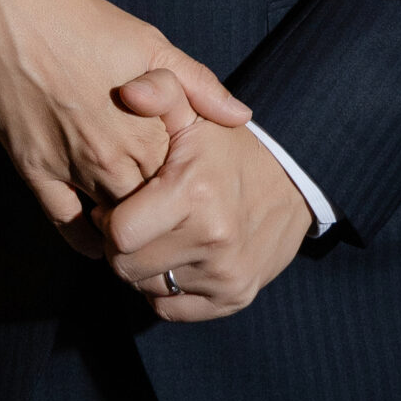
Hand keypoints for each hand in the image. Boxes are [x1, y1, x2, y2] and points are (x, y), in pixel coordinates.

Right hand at [0, 0, 250, 251]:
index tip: (193, 192)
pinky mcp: (34, 169)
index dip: (191, 192)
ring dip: (127, 229)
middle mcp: (112, 156)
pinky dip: (87, 239)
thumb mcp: (149, 43)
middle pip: (152, 211)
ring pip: (113, 224)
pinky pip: (67, 225)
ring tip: (140, 228)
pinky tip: (98, 236)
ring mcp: (71, 166)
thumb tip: (241, 116)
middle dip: (163, 217)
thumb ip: (197, 84)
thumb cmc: (84, 21)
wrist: (12, 9)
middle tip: (169, 218)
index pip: (185, 187)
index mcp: (148, 129)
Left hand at [93, 69, 310, 319]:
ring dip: (141, 266)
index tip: (118, 202)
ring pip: (146, 289)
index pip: (118, 233)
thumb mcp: (193, 112)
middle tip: (132, 221)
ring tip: (154, 236)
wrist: (293, 185)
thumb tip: (128, 91)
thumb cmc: (226, 148)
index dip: (108, 218)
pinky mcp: (234, 298)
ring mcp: (226, 274)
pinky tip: (173, 257)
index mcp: (194, 192)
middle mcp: (213, 239)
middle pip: (126, 266)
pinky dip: (164, 289)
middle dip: (119, 245)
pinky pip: (171, 309)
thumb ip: (159, 90)